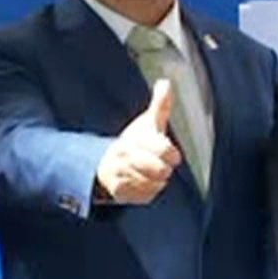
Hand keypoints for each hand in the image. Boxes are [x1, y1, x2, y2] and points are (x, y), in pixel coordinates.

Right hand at [96, 79, 182, 204]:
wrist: (105, 163)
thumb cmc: (134, 143)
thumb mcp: (147, 123)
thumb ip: (160, 105)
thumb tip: (166, 82)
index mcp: (133, 139)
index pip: (163, 150)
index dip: (171, 154)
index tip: (172, 155)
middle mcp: (123, 156)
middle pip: (159, 171)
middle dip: (164, 170)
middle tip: (160, 165)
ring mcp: (119, 174)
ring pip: (153, 184)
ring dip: (157, 181)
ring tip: (150, 173)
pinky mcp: (118, 192)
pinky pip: (145, 196)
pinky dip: (149, 191)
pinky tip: (144, 182)